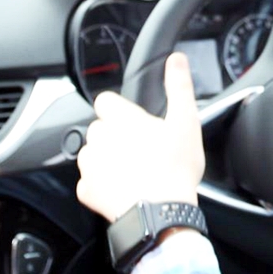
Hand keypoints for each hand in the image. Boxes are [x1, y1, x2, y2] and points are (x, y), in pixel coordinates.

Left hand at [75, 52, 204, 222]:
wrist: (162, 214)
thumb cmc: (176, 169)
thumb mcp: (186, 122)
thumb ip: (179, 87)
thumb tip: (177, 60)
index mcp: (121, 119)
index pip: (105, 101)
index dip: (119, 110)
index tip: (134, 122)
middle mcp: (99, 138)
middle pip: (99, 128)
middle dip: (114, 136)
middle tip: (140, 150)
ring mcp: (90, 165)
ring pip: (91, 153)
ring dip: (105, 158)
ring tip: (132, 171)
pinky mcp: (86, 190)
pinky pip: (88, 182)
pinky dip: (101, 185)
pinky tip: (122, 189)